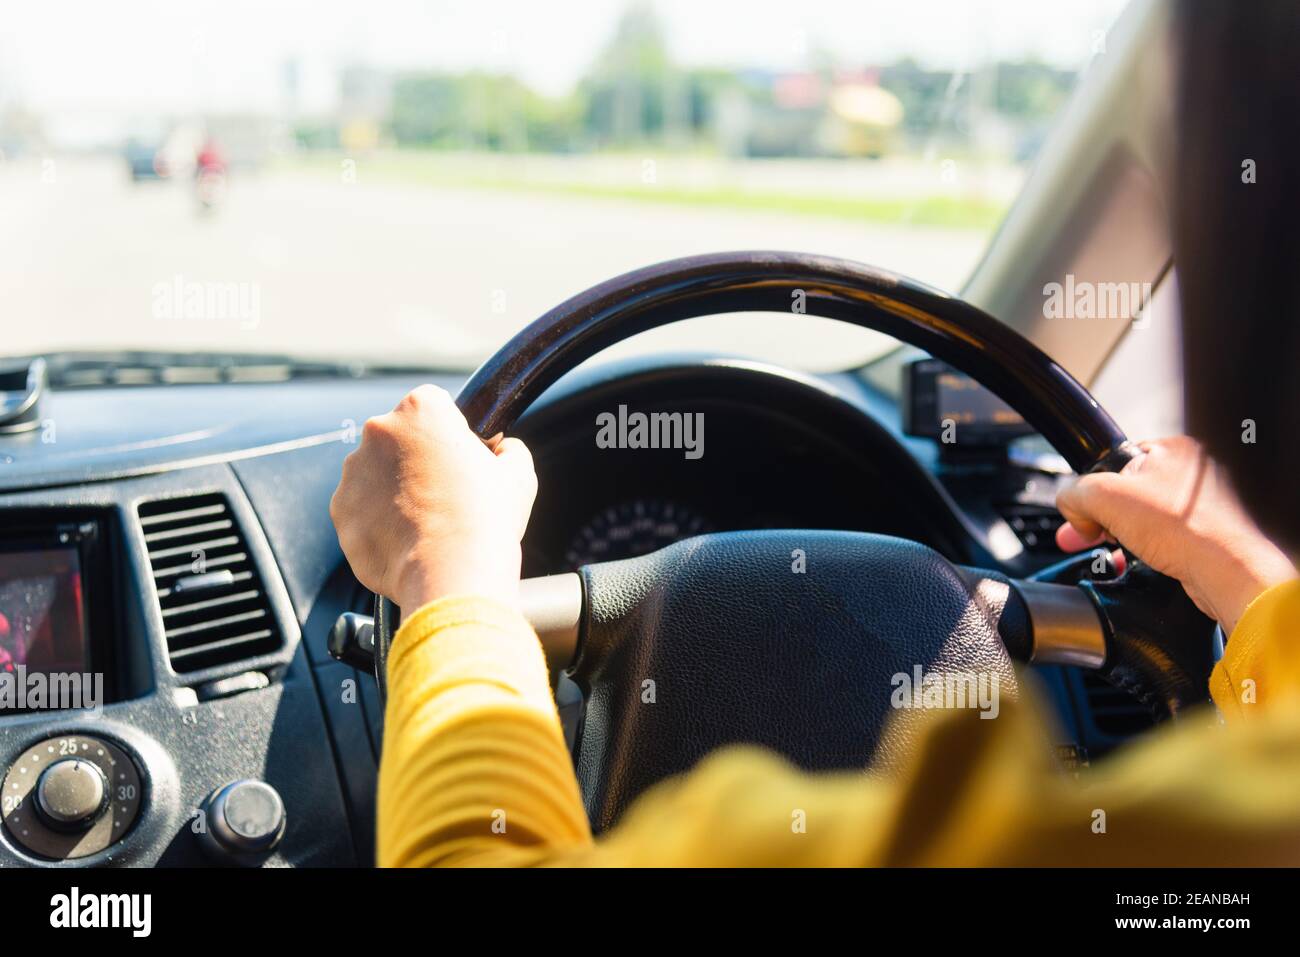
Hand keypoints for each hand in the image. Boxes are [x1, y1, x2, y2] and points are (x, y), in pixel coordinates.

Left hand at [329, 385, 537, 612]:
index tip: (458, 457)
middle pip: (398, 437)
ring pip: (375, 474)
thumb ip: (507, 449)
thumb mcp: (517, 472)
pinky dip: (378, 523)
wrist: (452, 573)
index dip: (449, 431)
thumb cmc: (487, 518)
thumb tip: (502, 450)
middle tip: (443, 493)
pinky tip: (407, 540)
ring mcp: (353, 473)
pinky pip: (361, 510)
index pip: (432, 405)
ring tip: (426, 522)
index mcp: (421, 410)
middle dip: (415, 459)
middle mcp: (378, 432)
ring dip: (393, 490)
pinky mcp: (342, 512)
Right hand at [1055, 436, 1292, 632]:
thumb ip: (1075, 493)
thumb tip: (1071, 507)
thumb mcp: (1104, 496)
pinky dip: (1146, 554)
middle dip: (1102, 519)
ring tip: (1119, 552)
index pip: (1117, 465)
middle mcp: (1192, 476)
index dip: (1094, 490)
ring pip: (1145, 521)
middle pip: (1128, 495)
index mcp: (1174, 450)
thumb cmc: (1184, 528)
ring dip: (1123, 538)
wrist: (1227, 572)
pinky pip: (1163, 542)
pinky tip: (1139, 564)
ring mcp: (1202, 508)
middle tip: (1088, 536)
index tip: (1084, 514)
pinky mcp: (1206, 538)